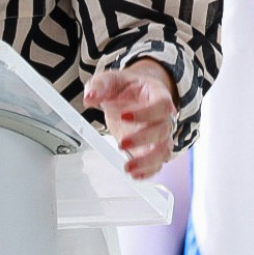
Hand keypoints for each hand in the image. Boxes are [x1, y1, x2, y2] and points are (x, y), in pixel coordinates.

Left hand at [84, 59, 178, 179]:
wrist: (133, 95)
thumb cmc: (126, 88)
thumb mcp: (111, 79)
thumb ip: (100, 86)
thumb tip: (90, 97)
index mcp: (157, 95)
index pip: (161, 104)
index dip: (146, 112)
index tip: (124, 116)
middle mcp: (163, 116)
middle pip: (163, 130)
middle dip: (143, 139)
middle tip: (121, 144)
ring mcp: (160, 135)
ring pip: (164, 151)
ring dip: (147, 161)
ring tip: (127, 168)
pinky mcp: (153, 149)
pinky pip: (157, 163)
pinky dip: (148, 171)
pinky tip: (134, 175)